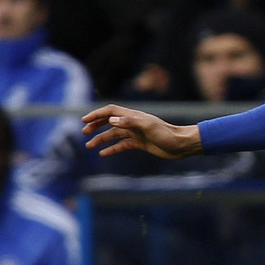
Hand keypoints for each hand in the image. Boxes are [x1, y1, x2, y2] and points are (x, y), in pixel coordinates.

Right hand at [81, 104, 201, 158]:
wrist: (181, 145)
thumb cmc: (167, 134)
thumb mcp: (149, 127)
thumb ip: (130, 121)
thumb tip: (111, 119)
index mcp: (134, 116)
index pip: (111, 111)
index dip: (97, 114)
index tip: (84, 120)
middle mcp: (134, 123)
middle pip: (110, 121)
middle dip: (96, 125)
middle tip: (83, 132)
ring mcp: (136, 133)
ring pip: (114, 135)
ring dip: (101, 139)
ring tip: (89, 146)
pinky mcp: (140, 143)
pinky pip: (122, 145)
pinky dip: (112, 148)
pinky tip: (103, 153)